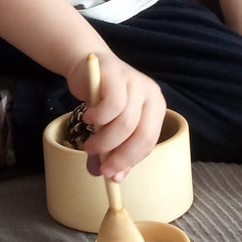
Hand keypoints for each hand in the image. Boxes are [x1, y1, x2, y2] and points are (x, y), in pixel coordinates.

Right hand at [66, 52, 165, 181]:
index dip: (130, 162)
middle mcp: (150, 94)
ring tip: (89, 145)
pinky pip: (112, 105)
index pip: (149, 142)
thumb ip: (112, 149)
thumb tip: (110, 178)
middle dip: (120, 156)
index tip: (112, 177)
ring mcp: (135, 82)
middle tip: (101, 168)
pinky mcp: (117, 74)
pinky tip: (88, 118)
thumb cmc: (101, 97)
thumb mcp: (109, 125)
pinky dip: (98, 118)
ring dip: (105, 141)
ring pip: (126, 123)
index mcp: (156, 109)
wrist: (86, 63)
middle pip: (142, 135)